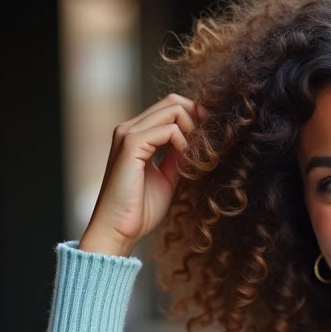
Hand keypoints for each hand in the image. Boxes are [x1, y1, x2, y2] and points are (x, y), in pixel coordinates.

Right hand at [79, 94, 201, 256]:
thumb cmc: (140, 209)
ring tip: (198, 154)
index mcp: (135, 134)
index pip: (169, 107)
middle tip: (210, 141)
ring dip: (193, 129)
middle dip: (198, 117)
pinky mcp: (130, 145)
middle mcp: (129, 128)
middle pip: (172, 101)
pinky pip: (168, 129)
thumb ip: (177, 157)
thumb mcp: (167, 177)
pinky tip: (187, 160)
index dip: (195, 116)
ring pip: (172, 109)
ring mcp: (128, 134)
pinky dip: (184, 142)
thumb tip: (194, 142)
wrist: (119, 229)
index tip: (211, 135)